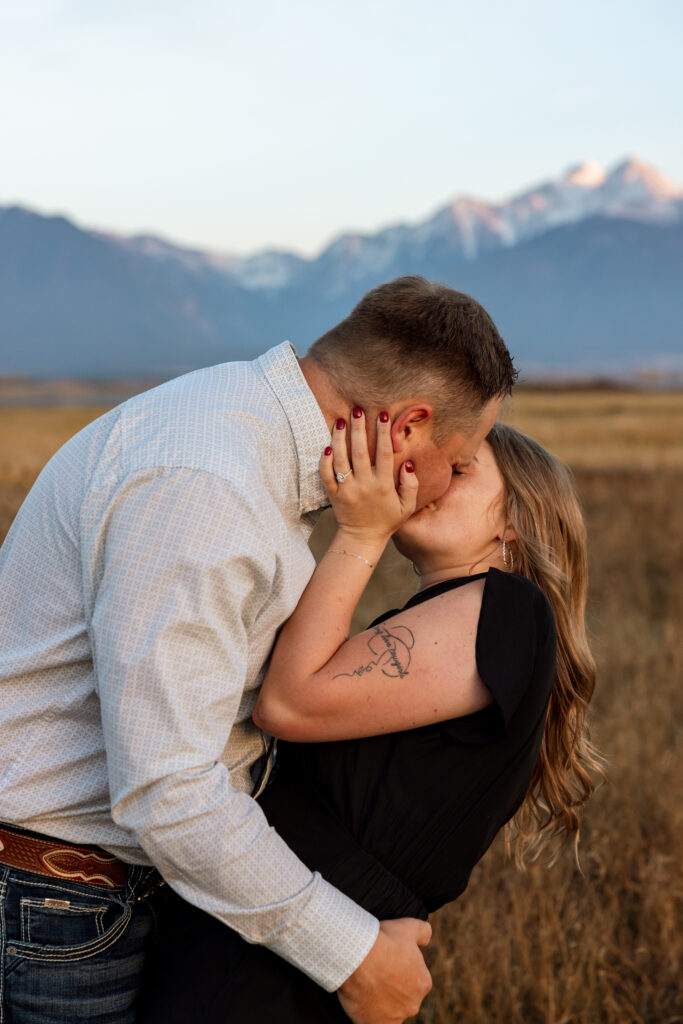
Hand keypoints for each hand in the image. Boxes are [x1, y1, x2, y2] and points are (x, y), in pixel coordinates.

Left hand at [321, 411, 418, 545]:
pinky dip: (325, 461)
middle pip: (360, 452)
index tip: (382, 415)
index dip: (383, 433)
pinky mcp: (333, 495)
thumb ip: (411, 485)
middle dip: (359, 430)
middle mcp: (364, 486)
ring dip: (340, 439)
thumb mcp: (406, 506)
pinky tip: (327, 446)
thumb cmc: (387, 520)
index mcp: (384, 486)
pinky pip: (326, 476)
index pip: (384, 454)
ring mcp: (347, 490)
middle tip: (357, 411)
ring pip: (341, 460)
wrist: (362, 539)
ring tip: (340, 421)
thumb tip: (408, 463)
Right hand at [337, 917, 432, 1023]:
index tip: (387, 960)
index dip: (399, 968)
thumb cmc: (384, 941)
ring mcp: (394, 1017)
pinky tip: (362, 1000)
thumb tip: (426, 938)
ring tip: (366, 983)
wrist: (357, 956)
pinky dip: (370, 1014)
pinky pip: (374, 1021)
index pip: (413, 978)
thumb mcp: (409, 927)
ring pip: (389, 1010)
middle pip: (402, 996)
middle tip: (375, 971)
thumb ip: (424, 932)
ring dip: (380, 1001)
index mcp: (423, 983)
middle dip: (391, 987)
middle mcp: (413, 1004)